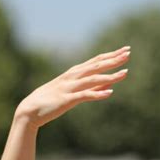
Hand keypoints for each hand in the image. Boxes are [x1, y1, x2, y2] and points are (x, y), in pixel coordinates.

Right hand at [14, 46, 130, 128]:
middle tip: (128, 54)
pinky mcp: (67, 100)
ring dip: (110, 76)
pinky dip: (97, 93)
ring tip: (125, 73)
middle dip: (113, 60)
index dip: (112, 55)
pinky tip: (109, 93)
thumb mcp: (75, 90)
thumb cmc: (54, 99)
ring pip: (93, 79)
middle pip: (97, 65)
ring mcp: (70, 87)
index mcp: (75, 72)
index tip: (126, 50)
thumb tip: (111, 82)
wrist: (30, 110)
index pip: (97, 60)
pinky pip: (84, 95)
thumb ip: (94, 86)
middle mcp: (73, 76)